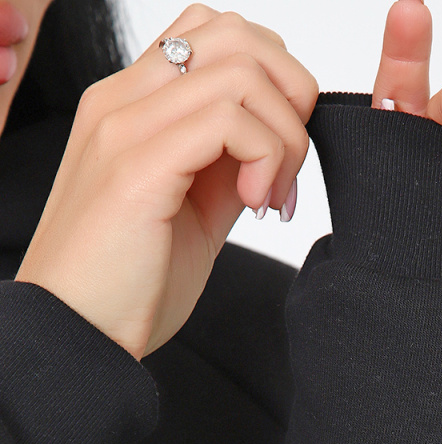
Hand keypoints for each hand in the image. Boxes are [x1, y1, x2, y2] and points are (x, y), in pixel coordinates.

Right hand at [15, 5, 317, 361]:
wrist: (76, 338)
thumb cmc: (124, 289)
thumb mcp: (190, 216)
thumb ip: (223, 171)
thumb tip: (273, 150)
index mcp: (130, 108)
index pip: (214, 37)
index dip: (271, 84)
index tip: (279, 161)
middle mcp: (121, 101)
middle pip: (236, 33)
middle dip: (290, 96)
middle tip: (287, 170)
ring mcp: (123, 127)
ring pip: (241, 68)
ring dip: (282, 134)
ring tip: (270, 196)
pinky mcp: (136, 165)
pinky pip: (227, 117)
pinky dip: (264, 156)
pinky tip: (254, 203)